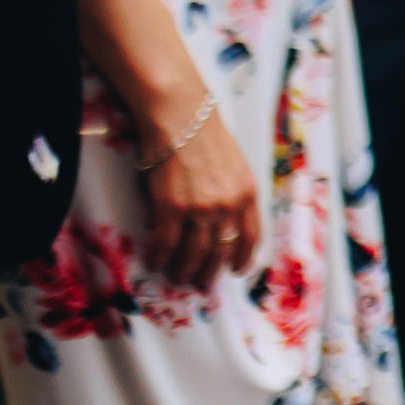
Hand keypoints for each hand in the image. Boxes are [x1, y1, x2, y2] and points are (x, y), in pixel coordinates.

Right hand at [137, 87, 263, 289]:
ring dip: (184, 270)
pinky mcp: (171, 209)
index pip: (250, 237)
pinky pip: (165, 244)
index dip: (242, 258)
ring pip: (193, 254)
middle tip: (202, 285)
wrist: (182, 119)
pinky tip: (154, 262)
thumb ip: (230, 196)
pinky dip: (158, 256)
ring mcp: (200, 210)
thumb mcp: (235, 167)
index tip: (235, 270)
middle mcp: (228, 207)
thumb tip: (213, 226)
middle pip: (221, 252)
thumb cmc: (205, 137)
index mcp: (248, 195)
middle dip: (211, 273)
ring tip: (177, 278)